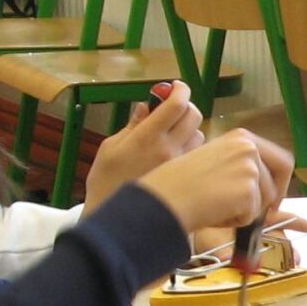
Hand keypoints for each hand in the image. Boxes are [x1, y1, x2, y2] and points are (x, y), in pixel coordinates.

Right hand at [84, 83, 204, 212]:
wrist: (118, 219)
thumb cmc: (106, 181)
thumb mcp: (111, 147)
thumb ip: (133, 125)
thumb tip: (147, 106)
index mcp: (147, 137)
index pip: (176, 104)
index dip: (180, 89)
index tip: (176, 86)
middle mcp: (169, 149)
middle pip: (193, 115)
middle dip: (185, 106)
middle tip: (173, 108)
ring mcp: (181, 164)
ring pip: (200, 134)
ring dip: (189, 128)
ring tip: (173, 134)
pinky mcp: (187, 178)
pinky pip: (199, 154)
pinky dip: (192, 147)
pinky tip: (177, 152)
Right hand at [136, 129, 283, 235]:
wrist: (167, 196)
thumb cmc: (183, 183)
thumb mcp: (218, 161)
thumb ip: (242, 166)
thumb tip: (268, 186)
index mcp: (241, 137)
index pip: (279, 156)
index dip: (281, 178)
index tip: (275, 195)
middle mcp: (249, 147)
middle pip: (284, 173)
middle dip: (277, 193)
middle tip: (268, 212)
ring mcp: (250, 167)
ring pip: (266, 199)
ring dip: (246, 211)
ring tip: (218, 206)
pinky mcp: (248, 189)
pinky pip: (252, 215)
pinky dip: (236, 221)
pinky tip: (215, 212)